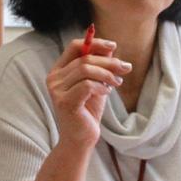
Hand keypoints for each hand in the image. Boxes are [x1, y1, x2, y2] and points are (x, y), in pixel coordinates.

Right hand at [46, 34, 131, 148]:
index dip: (94, 43)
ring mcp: (56, 91)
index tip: (113, 46)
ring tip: (117, 82)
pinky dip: (100, 87)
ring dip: (107, 74)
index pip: (74, 46)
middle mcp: (54, 78)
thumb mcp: (96, 83)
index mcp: (59, 71)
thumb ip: (99, 66)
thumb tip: (109, 48)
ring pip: (85, 70)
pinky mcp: (65, 102)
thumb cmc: (88, 110)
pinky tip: (106, 93)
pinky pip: (86, 85)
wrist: (82, 138)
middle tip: (126, 67)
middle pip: (84, 58)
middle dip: (109, 61)